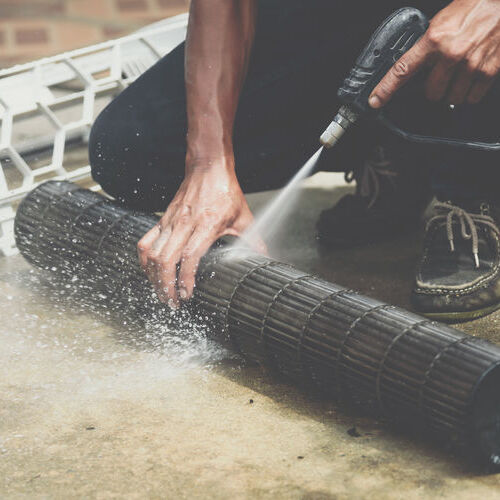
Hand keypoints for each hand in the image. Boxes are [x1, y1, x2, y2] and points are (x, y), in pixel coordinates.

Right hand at [137, 158, 266, 306]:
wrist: (208, 167)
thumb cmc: (226, 191)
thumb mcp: (245, 217)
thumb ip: (255, 242)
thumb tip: (268, 260)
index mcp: (206, 225)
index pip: (189, 257)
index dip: (185, 279)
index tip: (187, 294)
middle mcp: (184, 224)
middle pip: (165, 260)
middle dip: (166, 286)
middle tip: (173, 302)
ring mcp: (170, 222)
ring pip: (152, 253)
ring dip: (154, 277)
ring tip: (161, 292)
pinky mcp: (162, 220)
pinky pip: (145, 242)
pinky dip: (144, 260)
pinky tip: (150, 272)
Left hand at [369, 0, 499, 107]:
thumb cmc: (475, 7)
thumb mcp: (442, 21)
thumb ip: (426, 44)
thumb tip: (414, 65)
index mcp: (434, 40)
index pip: (403, 70)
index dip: (386, 88)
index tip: (375, 100)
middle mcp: (451, 54)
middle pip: (430, 92)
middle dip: (434, 87)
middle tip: (441, 74)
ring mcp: (470, 64)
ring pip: (451, 98)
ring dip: (452, 91)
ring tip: (459, 73)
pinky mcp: (488, 71)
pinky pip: (471, 97)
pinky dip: (470, 92)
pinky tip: (471, 77)